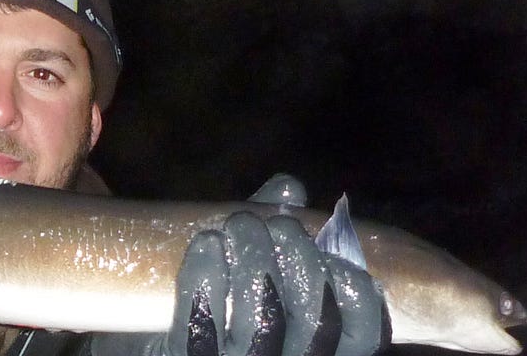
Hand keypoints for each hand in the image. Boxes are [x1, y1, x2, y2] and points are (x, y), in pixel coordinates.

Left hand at [158, 210, 389, 355]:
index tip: (329, 253)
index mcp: (321, 351)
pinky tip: (207, 243)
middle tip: (277, 225)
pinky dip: (206, 276)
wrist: (163, 343)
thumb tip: (289, 187)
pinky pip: (202, 322)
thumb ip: (279, 232)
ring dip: (255, 259)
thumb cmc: (224, 306)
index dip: (353, 289)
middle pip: (316, 321)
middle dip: (301, 260)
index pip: (364, 334)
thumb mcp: (260, 272)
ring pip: (263, 321)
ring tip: (241, 224)